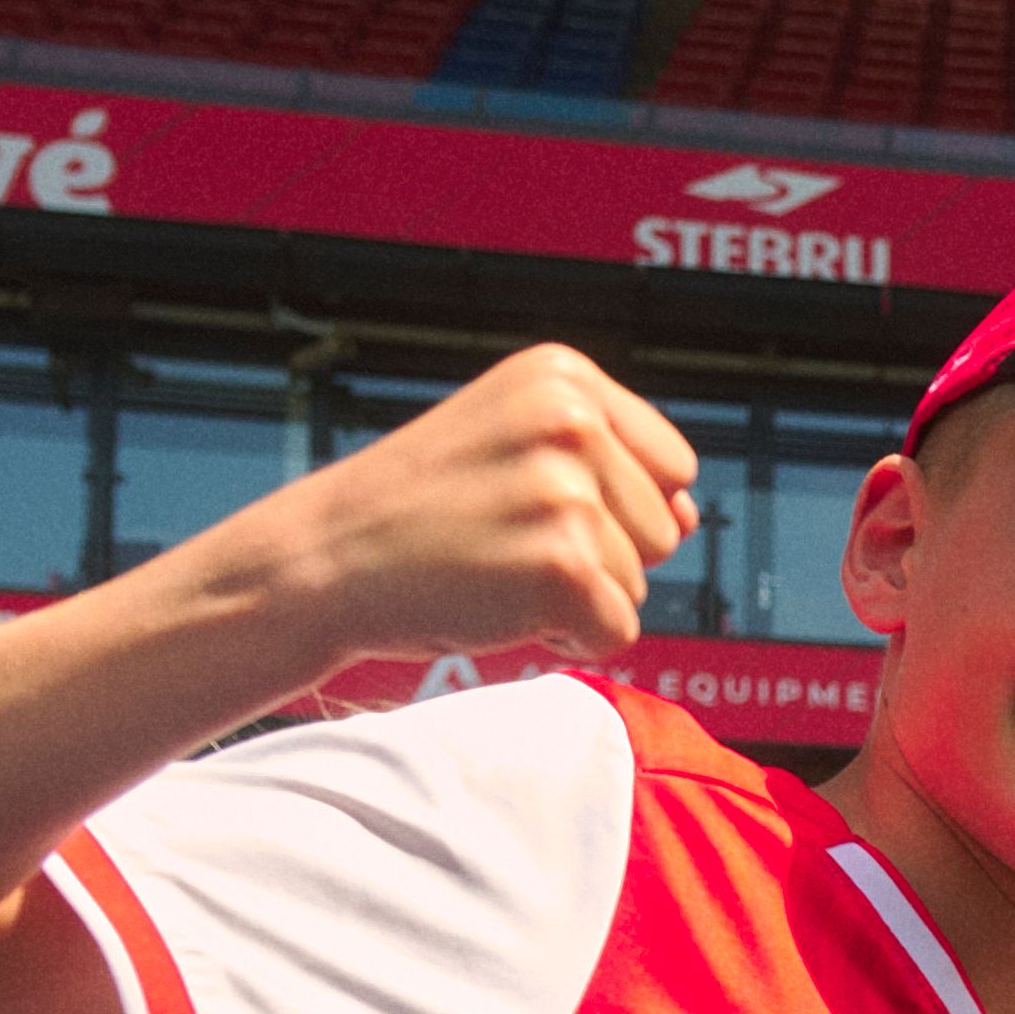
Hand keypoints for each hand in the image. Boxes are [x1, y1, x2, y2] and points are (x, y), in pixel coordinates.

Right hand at [232, 343, 697, 667]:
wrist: (324, 559)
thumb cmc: (420, 508)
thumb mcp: (512, 446)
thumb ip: (611, 468)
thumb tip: (690, 516)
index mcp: (564, 375)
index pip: (673, 464)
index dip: (618, 504)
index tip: (531, 501)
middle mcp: (572, 421)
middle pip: (666, 528)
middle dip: (600, 551)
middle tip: (503, 539)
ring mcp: (568, 494)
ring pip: (641, 583)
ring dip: (577, 595)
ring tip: (494, 566)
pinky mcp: (564, 568)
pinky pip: (619, 632)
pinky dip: (568, 638)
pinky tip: (499, 604)